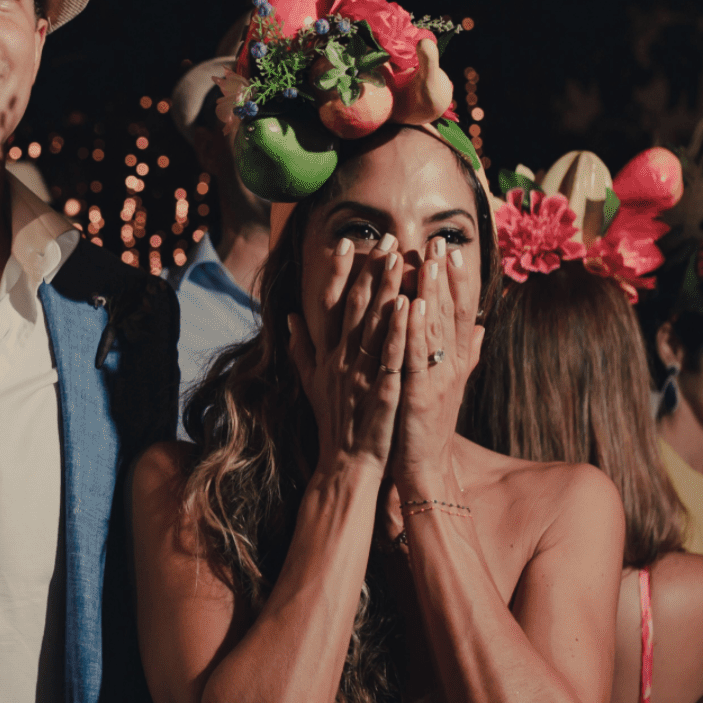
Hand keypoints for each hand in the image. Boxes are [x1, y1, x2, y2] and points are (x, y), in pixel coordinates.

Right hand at [286, 231, 409, 475]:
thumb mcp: (310, 383)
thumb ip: (301, 348)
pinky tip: (412, 305)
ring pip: (376, 325)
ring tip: (402, 258)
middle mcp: (342, 359)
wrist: (344, 464)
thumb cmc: (332, 422)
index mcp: (327, 355)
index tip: (347, 244)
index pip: (330, 305)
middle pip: (357, 307)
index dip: (339, 273)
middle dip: (371, 270)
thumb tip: (290, 317)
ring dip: (389, 289)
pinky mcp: (383, 392)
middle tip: (386, 238)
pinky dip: (401, 330)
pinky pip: (393, 356)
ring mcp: (362, 375)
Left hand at [391, 235, 482, 484]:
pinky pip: (414, 356)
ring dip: (431, 294)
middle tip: (442, 242)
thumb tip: (480, 327)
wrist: (424, 469)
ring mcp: (434, 380)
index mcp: (454, 362)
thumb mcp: (450, 386)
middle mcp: (449, 367)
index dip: (458, 281)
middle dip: (447, 277)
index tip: (453, 249)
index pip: (459, 313)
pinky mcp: (415, 395)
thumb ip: (465, 354)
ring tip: (429, 261)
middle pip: (450, 314)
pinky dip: (412, 330)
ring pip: (433, 329)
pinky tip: (408, 305)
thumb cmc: (430, 425)